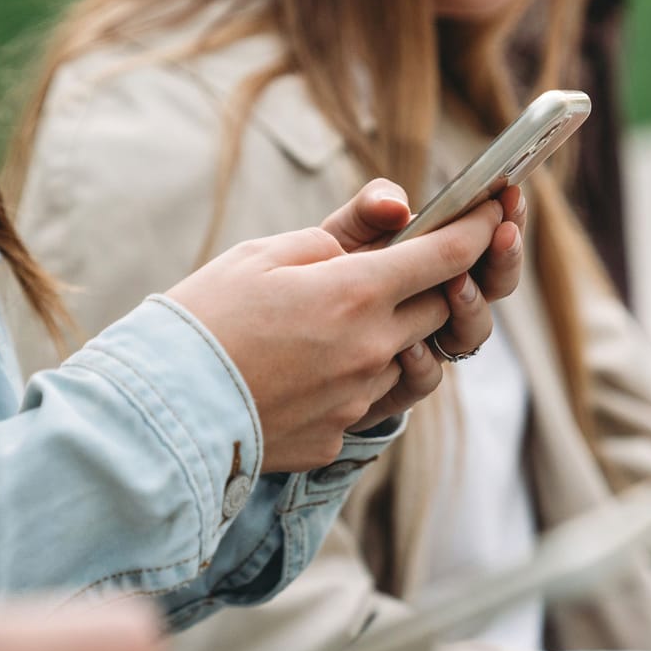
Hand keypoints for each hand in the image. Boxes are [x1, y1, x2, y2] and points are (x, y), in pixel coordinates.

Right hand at [168, 186, 504, 471]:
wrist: (156, 411)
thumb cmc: (203, 318)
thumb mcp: (264, 253)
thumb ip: (341, 231)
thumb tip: (398, 215)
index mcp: (354, 293)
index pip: (445, 255)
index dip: (476, 230)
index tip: (494, 212)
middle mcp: (370, 350)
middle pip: (439, 309)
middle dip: (433, 284)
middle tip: (406, 266)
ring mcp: (357, 399)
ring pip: (408, 359)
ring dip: (394, 335)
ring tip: (341, 321)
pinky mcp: (337, 437)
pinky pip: (368, 400)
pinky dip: (354, 378)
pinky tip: (309, 368)